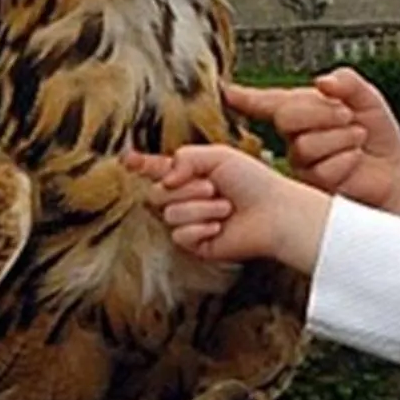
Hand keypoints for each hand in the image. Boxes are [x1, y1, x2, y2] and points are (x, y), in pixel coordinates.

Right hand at [124, 144, 330, 273]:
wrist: (273, 213)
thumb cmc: (252, 181)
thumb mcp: (218, 156)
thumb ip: (184, 157)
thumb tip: (163, 177)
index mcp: (189, 173)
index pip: (156, 169)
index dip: (140, 165)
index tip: (127, 160)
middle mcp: (185, 197)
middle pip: (156, 193)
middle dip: (185, 189)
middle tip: (213, 188)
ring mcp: (189, 221)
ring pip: (170, 214)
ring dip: (200, 208)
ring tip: (226, 208)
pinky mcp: (195, 244)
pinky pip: (179, 235)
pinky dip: (201, 228)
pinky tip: (219, 227)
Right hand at [229, 68, 399, 214]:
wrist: (395, 170)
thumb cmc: (376, 133)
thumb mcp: (368, 99)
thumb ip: (348, 83)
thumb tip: (323, 81)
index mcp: (302, 108)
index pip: (268, 101)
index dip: (245, 98)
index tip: (227, 93)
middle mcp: (295, 135)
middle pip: (288, 116)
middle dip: (321, 112)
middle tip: (347, 115)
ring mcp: (301, 161)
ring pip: (307, 145)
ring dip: (340, 138)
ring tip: (357, 138)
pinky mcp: (312, 186)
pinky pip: (323, 169)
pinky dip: (347, 160)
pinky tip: (355, 160)